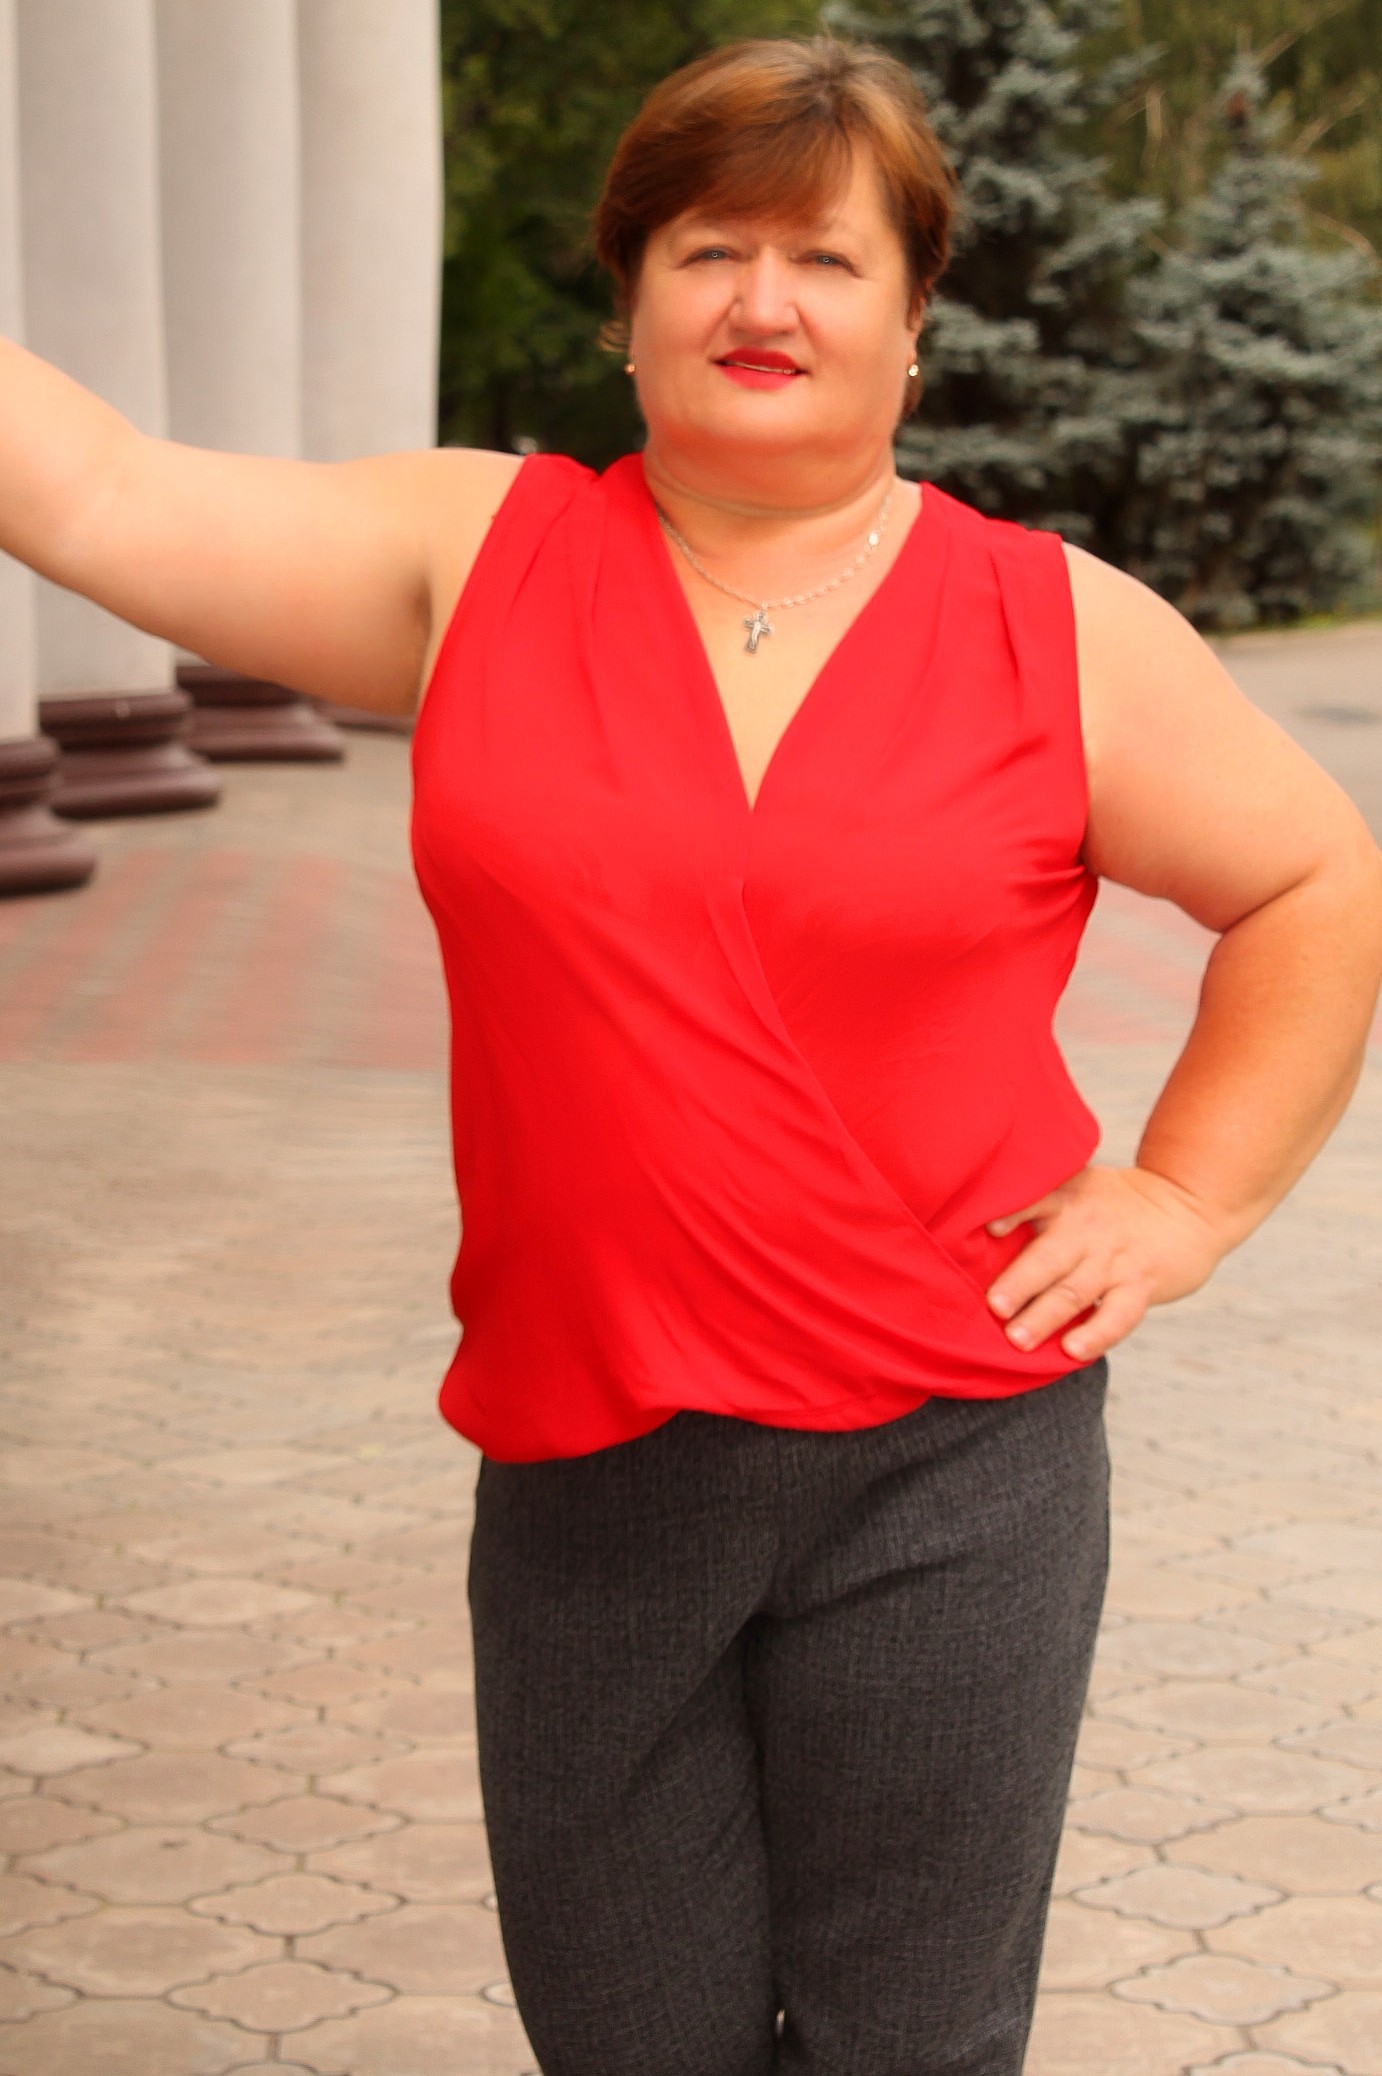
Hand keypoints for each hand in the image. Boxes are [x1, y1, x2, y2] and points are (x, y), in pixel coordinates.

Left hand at [984, 1165, 1226, 1363]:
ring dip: (1045, 1316)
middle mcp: (1088, 1229)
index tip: (988, 1229)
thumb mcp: (1078, 1184)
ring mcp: (1115, 1260)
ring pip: (1076, 1291)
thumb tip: (978, 1228)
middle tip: (994, 1307)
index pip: (1036, 1202)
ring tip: (1018, 1339)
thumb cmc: (1115, 1202)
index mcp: (1067, 1199)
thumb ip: (1036, 1201)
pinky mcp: (1140, 1286)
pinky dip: (1095, 1334)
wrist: (1187, 1204)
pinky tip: (1072, 1350)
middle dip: (1020, 1282)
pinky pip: (1117, 1315)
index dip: (1011, 1214)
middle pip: (1050, 1257)